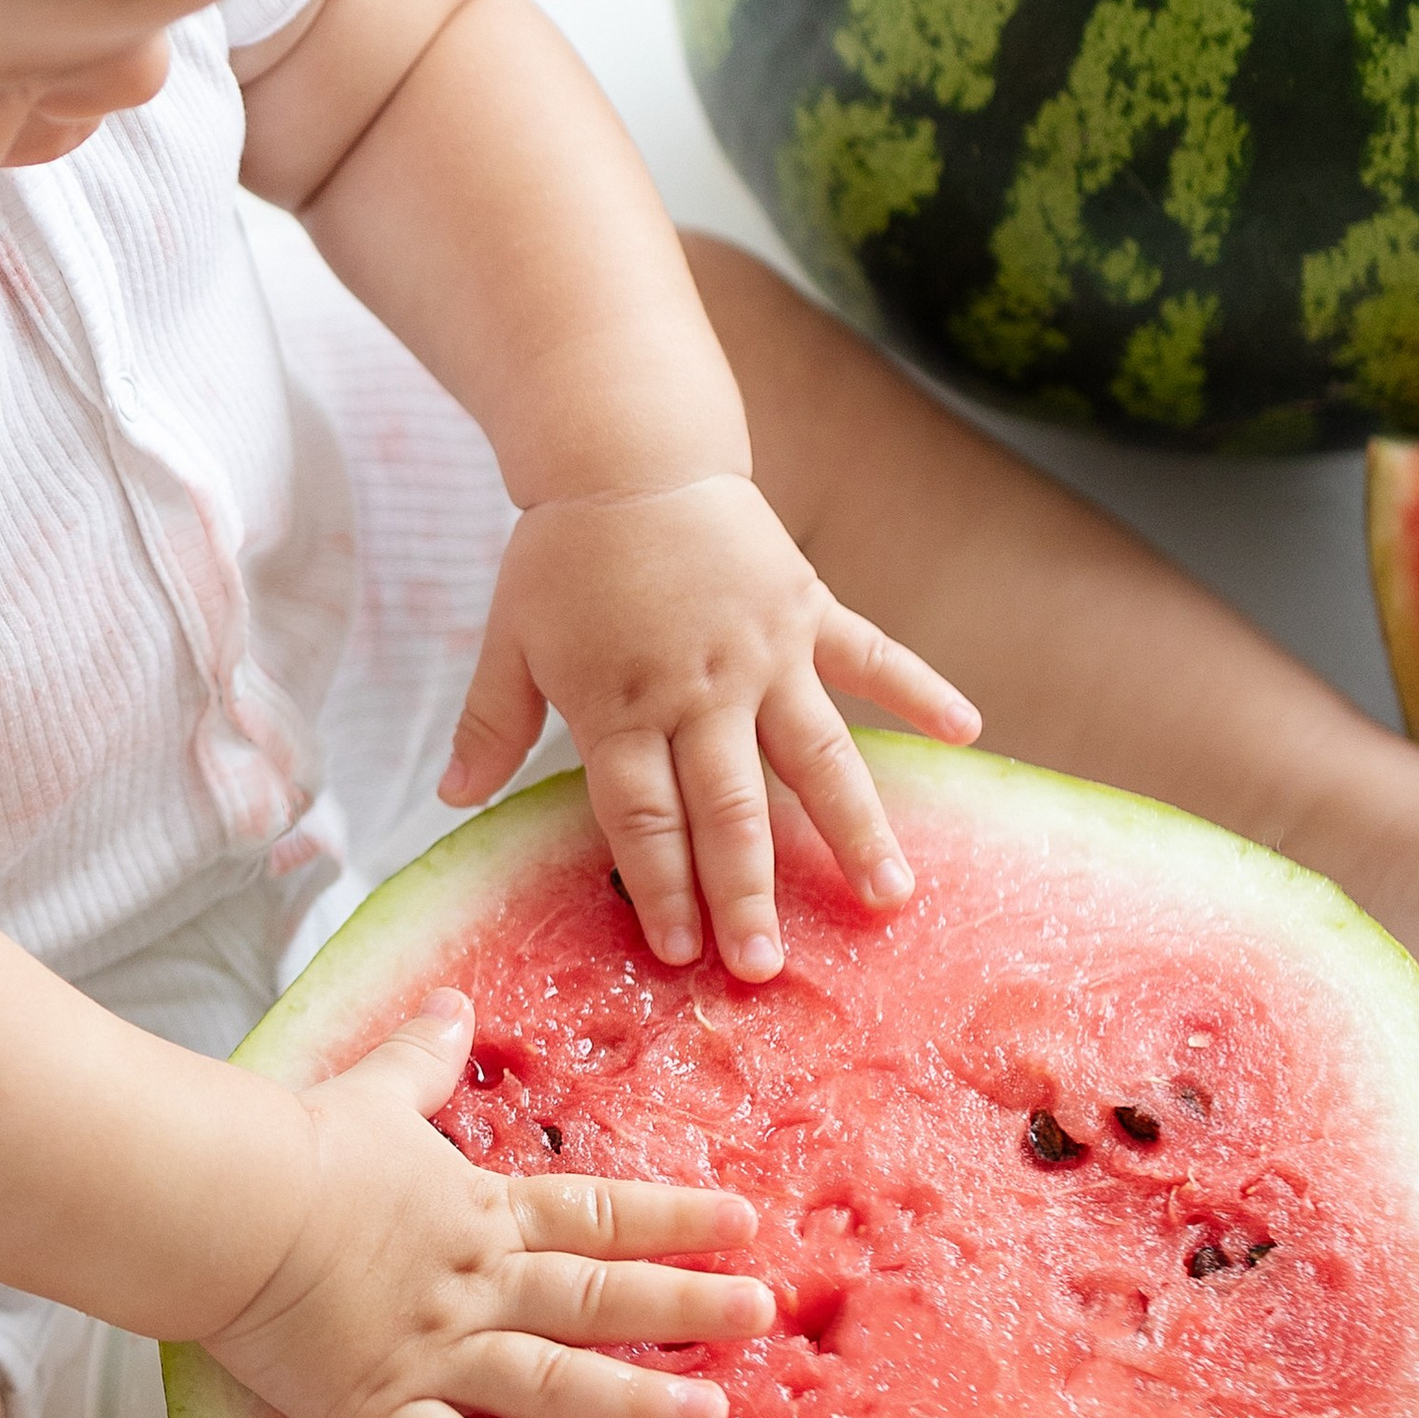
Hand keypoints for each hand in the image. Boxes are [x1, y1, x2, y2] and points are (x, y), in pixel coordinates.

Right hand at [203, 990, 772, 1417]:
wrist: (224, 1204)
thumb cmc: (291, 1146)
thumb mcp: (370, 1090)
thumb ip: (420, 1058)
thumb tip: (451, 1003)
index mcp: (478, 1211)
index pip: (598, 1215)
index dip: (674, 1220)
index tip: (742, 1225)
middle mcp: (476, 1285)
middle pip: (602, 1297)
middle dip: (689, 1306)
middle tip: (763, 1317)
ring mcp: (435, 1352)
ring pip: (558, 1381)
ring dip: (637, 1400)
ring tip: (710, 1414)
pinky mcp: (380, 1411)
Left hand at [437, 473, 978, 979]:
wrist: (628, 451)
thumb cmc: (566, 553)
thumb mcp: (510, 638)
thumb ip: (489, 725)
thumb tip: (450, 801)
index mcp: (623, 705)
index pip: (644, 818)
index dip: (662, 888)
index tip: (681, 952)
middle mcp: (701, 690)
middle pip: (729, 809)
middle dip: (748, 893)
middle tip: (770, 966)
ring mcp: (765, 654)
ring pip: (816, 756)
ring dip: (853, 829)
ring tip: (889, 896)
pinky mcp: (809, 612)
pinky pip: (874, 655)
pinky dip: (922, 689)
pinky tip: (968, 732)